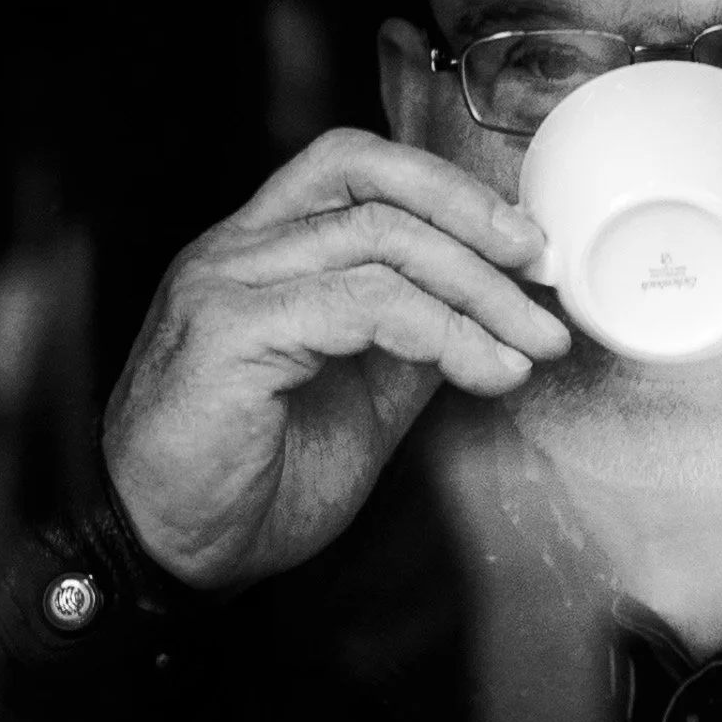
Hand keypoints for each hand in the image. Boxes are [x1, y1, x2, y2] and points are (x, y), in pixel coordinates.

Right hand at [101, 128, 571, 591]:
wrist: (178, 554)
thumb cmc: (256, 479)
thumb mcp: (366, 394)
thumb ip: (417, 338)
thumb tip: (498, 309)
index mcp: (265, 251)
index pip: (360, 167)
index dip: (451, 191)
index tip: (526, 244)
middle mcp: (237, 250)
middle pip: (370, 180)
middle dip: (475, 220)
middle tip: (542, 274)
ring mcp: (227, 284)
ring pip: (378, 239)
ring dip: (478, 292)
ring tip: (531, 344)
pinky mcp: (230, 334)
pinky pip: (362, 305)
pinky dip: (443, 334)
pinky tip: (485, 371)